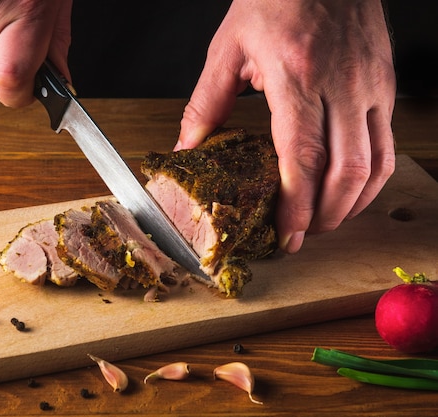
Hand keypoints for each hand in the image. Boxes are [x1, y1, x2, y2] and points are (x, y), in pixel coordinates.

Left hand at [176, 0, 395, 252]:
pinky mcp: (385, 84)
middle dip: (324, 216)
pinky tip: (351, 191)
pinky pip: (388, 144)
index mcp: (296, 77)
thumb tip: (188, 147)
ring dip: (351, 205)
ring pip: (376, 165)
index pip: (302, 157)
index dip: (296, 206)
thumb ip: (206, 103)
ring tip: (324, 221)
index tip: (286, 236)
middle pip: (345, 172)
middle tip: (301, 236)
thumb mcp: (228, 48)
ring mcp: (370, 85)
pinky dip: (372, 179)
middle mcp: (341, 84)